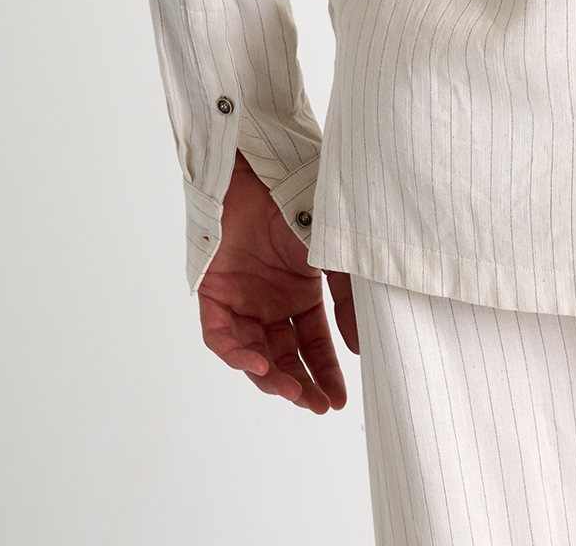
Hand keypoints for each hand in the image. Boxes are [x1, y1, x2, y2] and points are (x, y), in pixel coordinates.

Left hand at [197, 151, 359, 409]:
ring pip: (251, 353)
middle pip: (282, 356)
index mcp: (300, 292)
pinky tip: (258, 363)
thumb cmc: (305, 204)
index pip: (312, 344)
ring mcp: (242, 297)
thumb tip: (361, 348)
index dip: (324, 373)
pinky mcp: (214, 291)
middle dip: (299, 384)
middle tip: (316, 405)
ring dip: (269, 376)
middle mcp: (270, 300)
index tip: (338, 400)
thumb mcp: (337, 258)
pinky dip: (236, 354)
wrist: (268, 170)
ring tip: (292, 391)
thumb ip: (347, 302)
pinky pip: (220, 336)